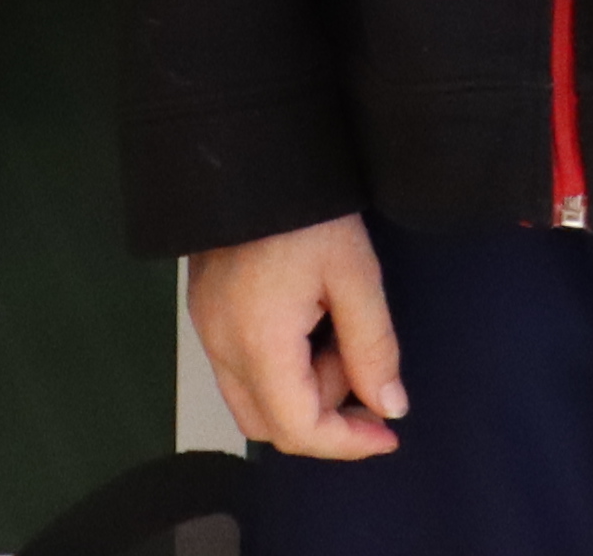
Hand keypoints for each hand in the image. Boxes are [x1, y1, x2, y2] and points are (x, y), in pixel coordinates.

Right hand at [188, 218, 406, 460]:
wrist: (254, 149)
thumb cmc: (308, 208)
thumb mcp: (356, 276)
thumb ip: (374, 349)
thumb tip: (389, 407)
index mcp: (258, 342)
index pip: (298, 430)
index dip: (348, 444)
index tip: (388, 434)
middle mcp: (220, 346)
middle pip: (271, 426)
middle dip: (325, 414)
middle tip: (362, 368)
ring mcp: (205, 329)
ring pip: (254, 399)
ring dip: (303, 388)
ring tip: (336, 329)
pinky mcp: (204, 311)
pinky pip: (241, 367)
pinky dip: (281, 365)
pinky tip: (310, 321)